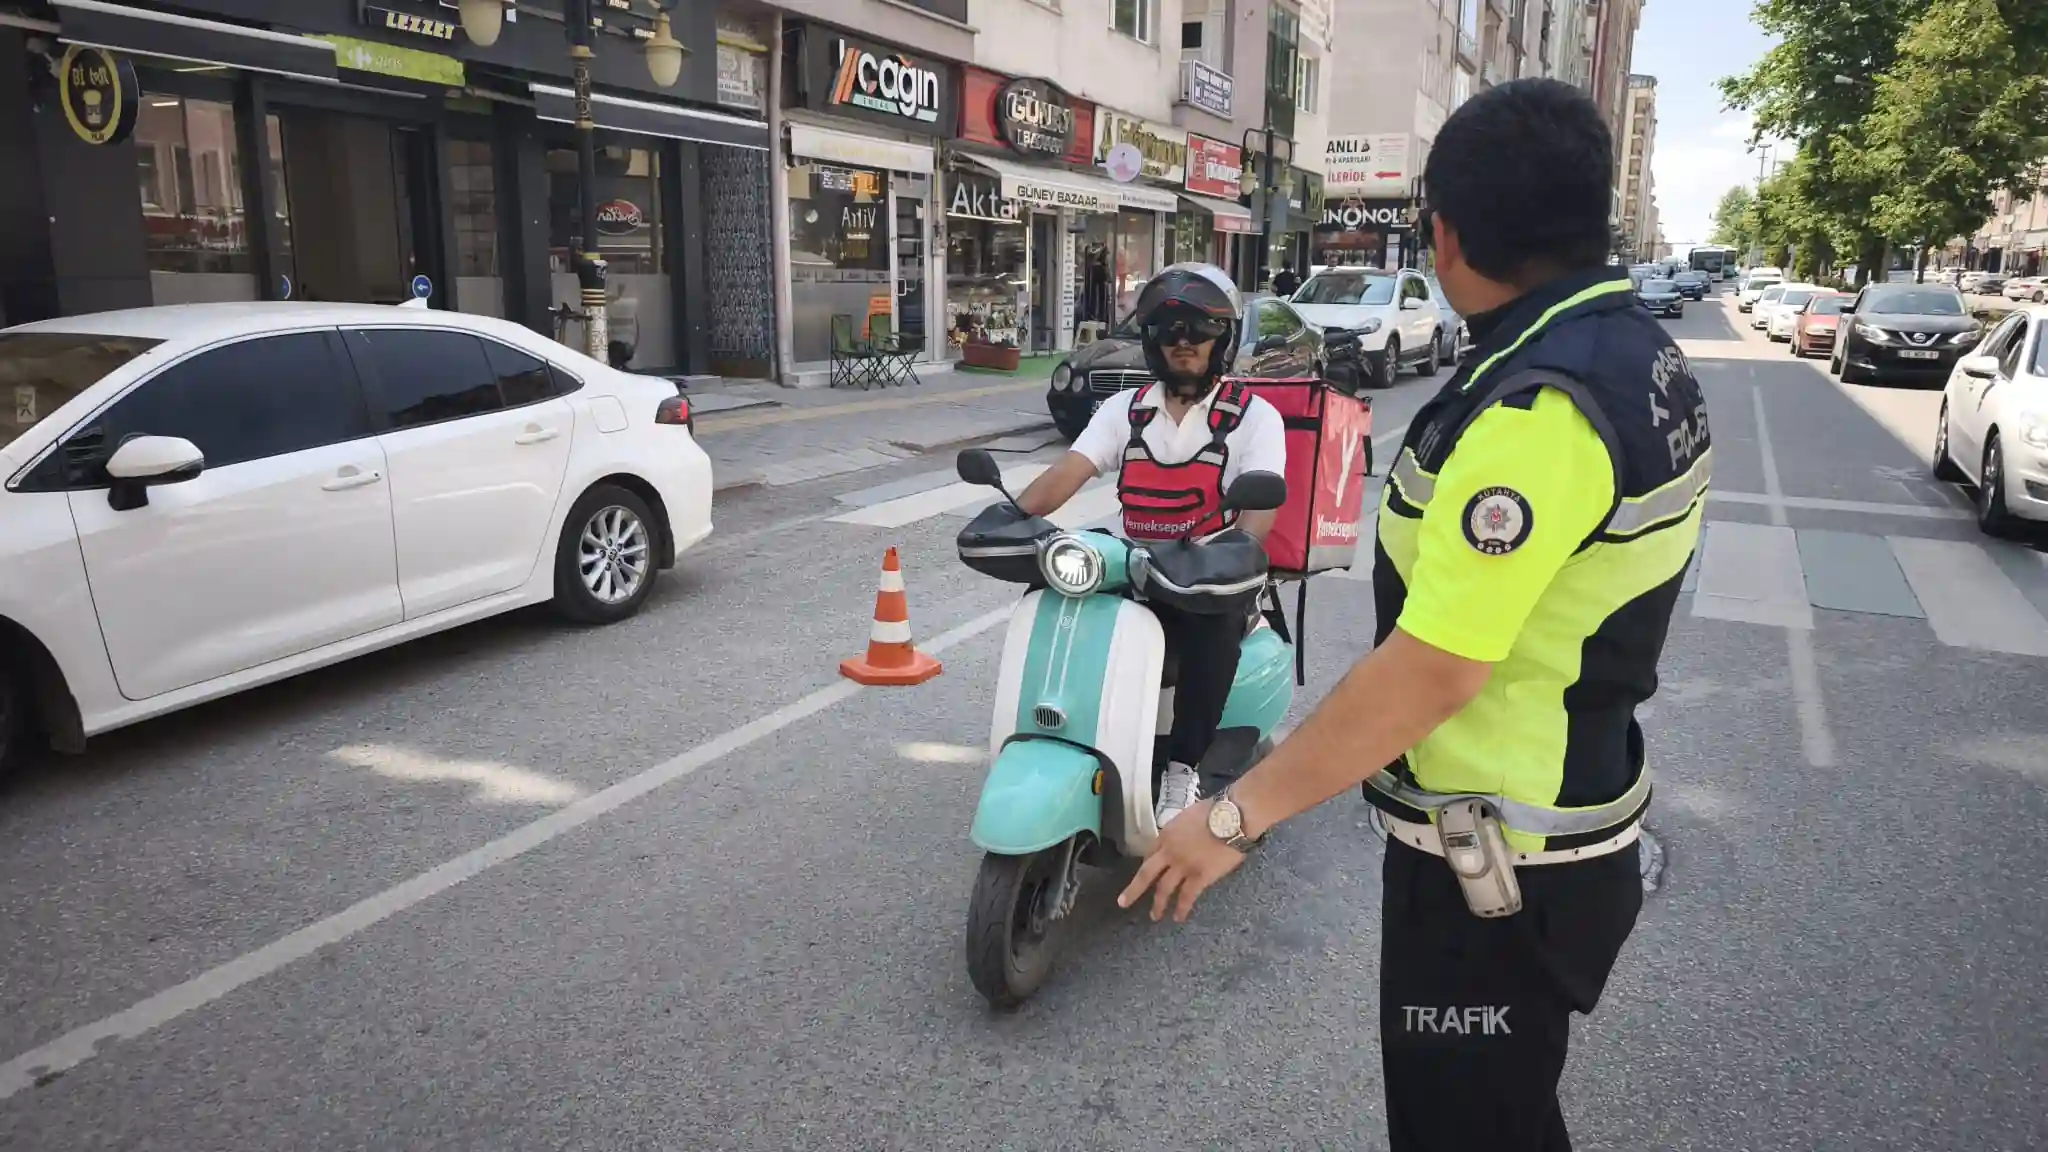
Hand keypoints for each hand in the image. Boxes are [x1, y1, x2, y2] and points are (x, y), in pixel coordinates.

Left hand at [1116, 799, 1247, 922]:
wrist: (1232, 817)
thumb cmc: (1215, 810)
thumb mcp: (1188, 815)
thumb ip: (1180, 830)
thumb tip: (1182, 837)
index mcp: (1167, 835)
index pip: (1151, 853)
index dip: (1148, 866)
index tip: (1146, 876)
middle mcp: (1169, 853)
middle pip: (1146, 874)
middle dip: (1133, 890)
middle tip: (1123, 903)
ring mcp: (1183, 866)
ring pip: (1164, 889)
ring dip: (1158, 904)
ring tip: (1154, 917)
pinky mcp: (1200, 877)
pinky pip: (1187, 896)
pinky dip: (1182, 908)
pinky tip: (1178, 917)